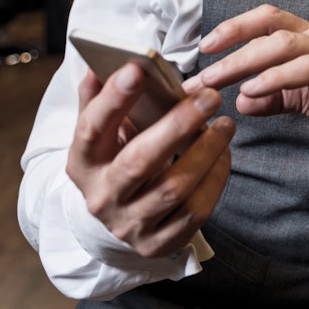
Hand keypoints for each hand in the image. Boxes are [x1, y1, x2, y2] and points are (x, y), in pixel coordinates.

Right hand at [66, 63, 234, 258]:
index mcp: (82, 163)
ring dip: (206, 152)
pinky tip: (224, 155)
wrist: (118, 219)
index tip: (138, 68)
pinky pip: (194, 212)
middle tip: (210, 96)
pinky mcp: (157, 244)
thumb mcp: (101, 135)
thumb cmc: (116, 160)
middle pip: (139, 161)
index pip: (91, 129)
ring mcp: (129, 225)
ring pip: (173, 188)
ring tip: (226, 124)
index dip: (112, 99)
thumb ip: (99, 100)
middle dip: (177, 125)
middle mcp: (101, 197)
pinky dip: (215, 179)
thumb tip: (98, 65)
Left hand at [187, 4, 308, 146]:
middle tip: (198, 76)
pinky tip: (254, 90)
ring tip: (216, 82)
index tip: (203, 48)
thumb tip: (241, 100)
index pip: (268, 19)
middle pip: (270, 29)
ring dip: (245, 61)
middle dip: (229, 50)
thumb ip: (277, 97)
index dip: (234, 27)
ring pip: (285, 44)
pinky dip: (278, 76)